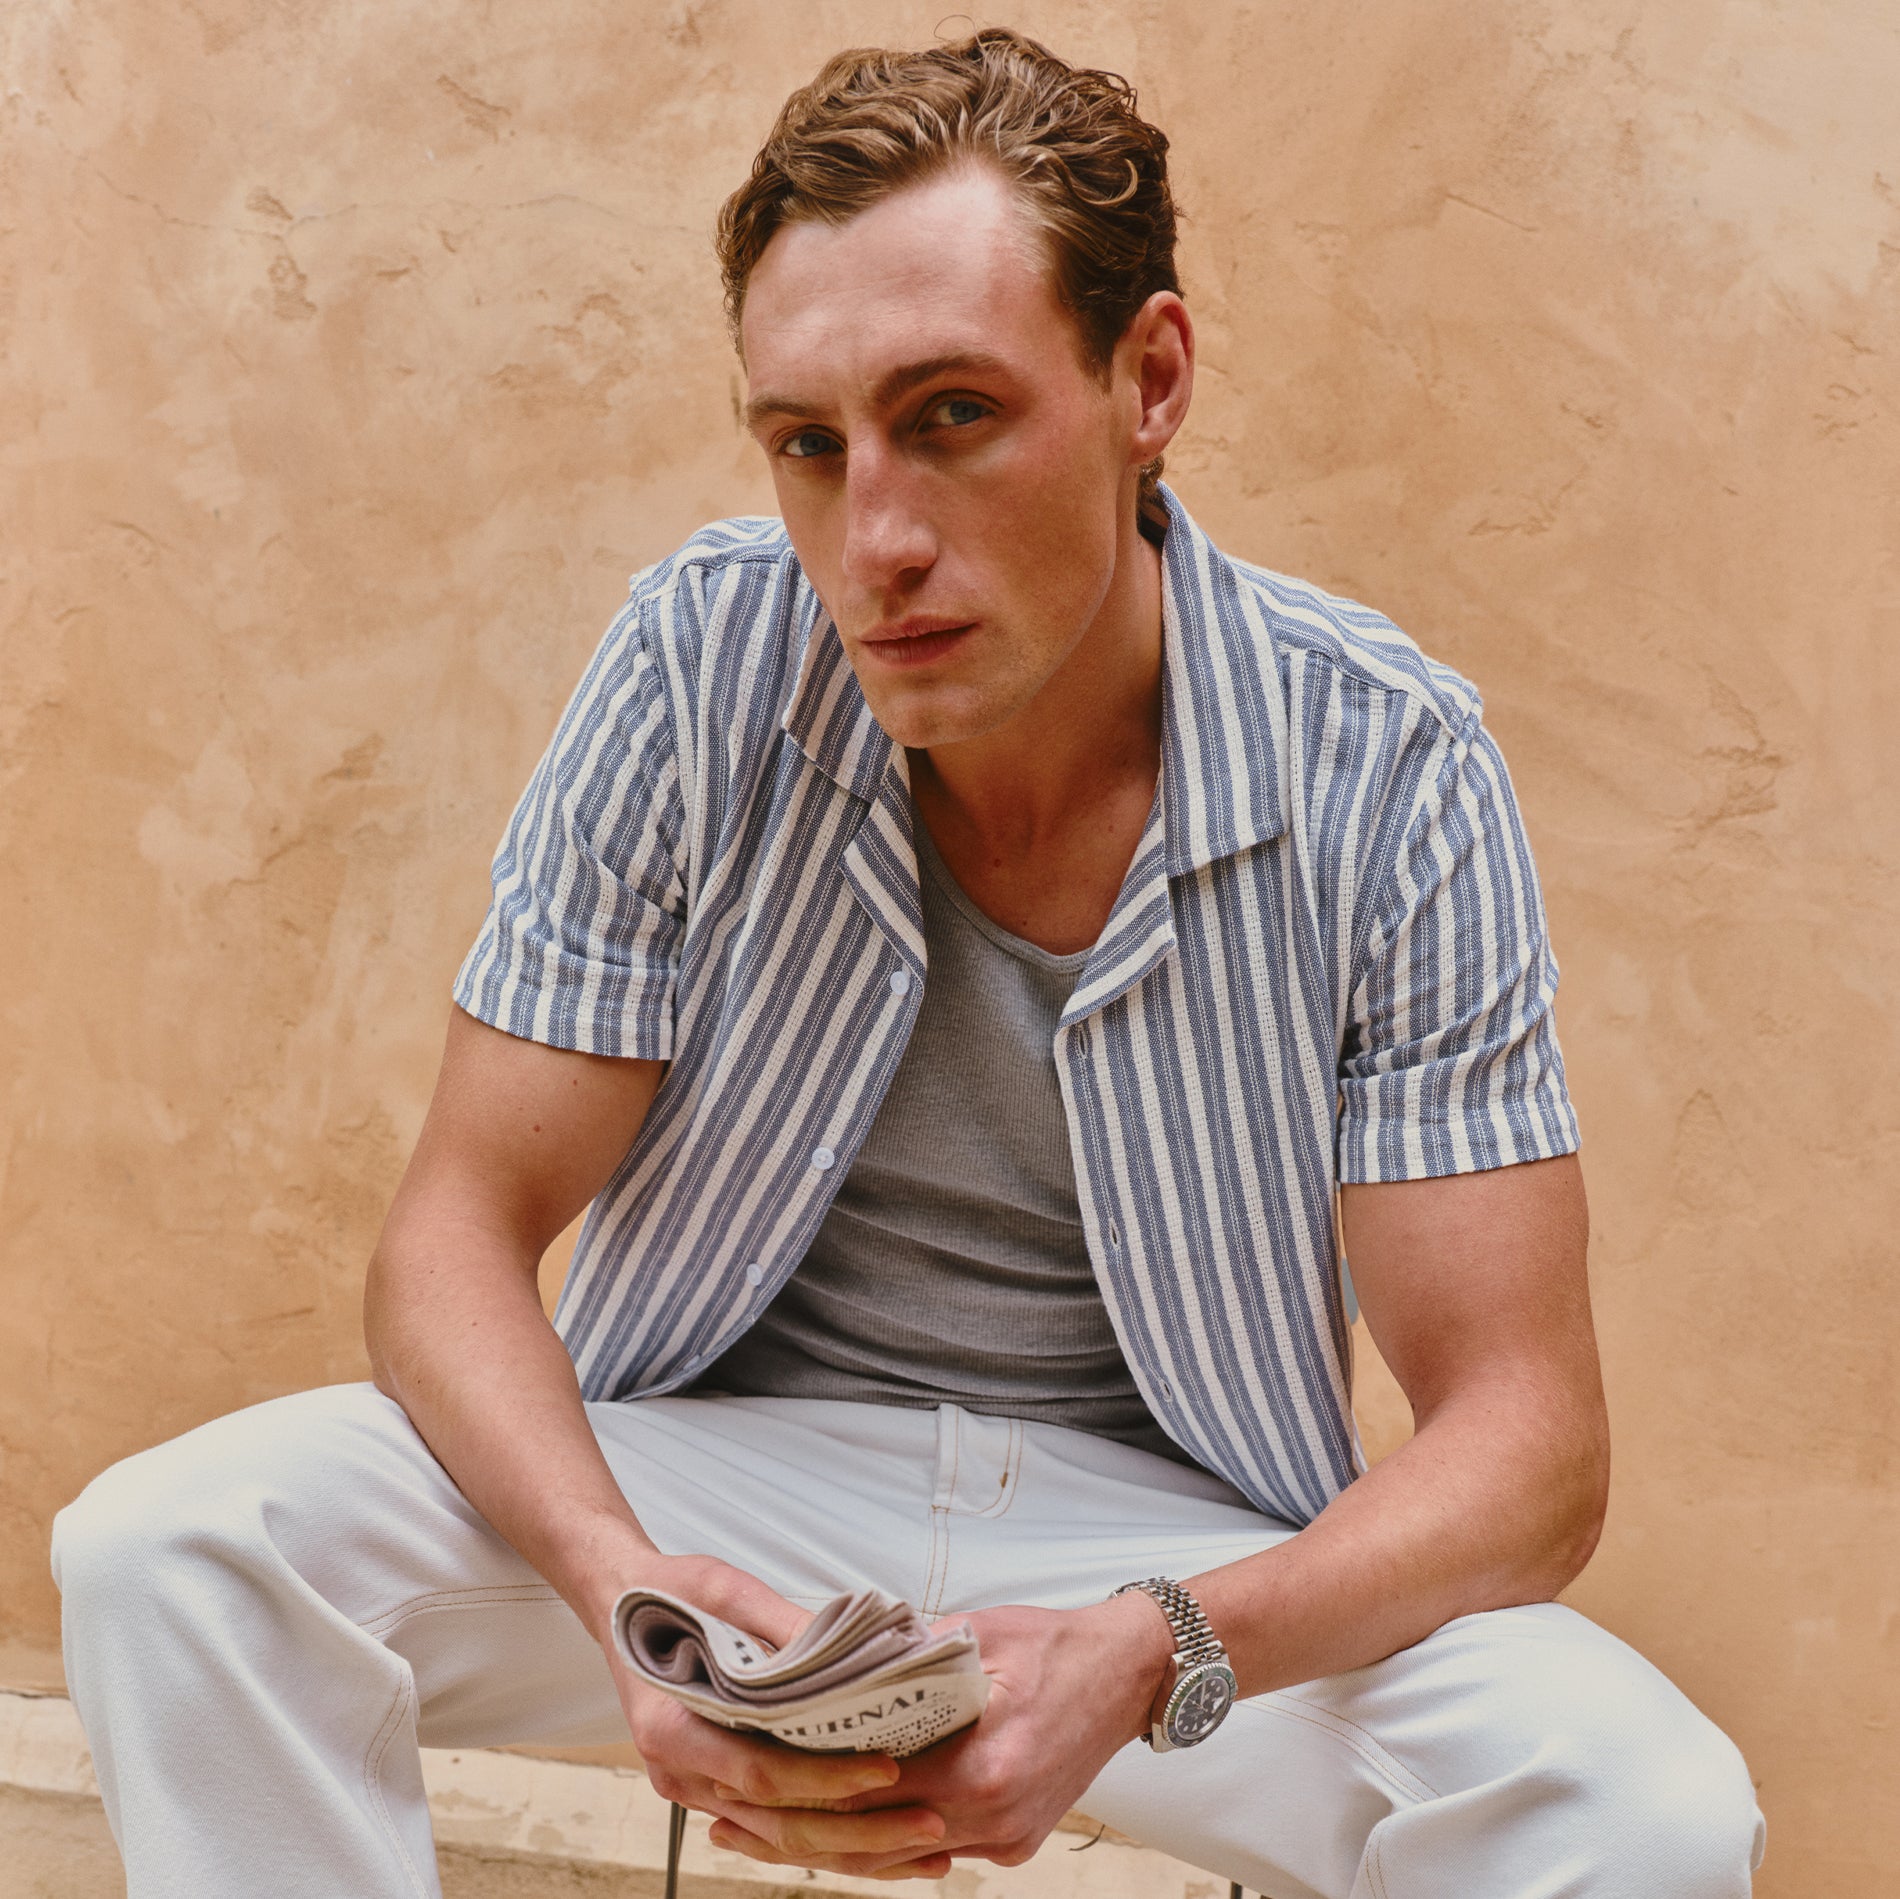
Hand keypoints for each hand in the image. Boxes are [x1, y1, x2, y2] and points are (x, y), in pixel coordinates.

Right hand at [603, 1553, 952, 1876]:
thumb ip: (779, 1626)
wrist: (618, 1606)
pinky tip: (882, 1839)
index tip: (888, 1770)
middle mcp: (680, 1774)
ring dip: (856, 1848)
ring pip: (781, 1839)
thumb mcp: (723, 1592)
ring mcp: (694, 1788)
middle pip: (779, 1826)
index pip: (763, 1775)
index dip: (828, 1779)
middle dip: (862, 1834)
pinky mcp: (713, 1786)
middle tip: (933, 1827)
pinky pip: (773, 1826)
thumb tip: (846, 1654)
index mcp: (673, 1730)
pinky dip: (828, 1834)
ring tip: (925, 1848)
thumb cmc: (665, 1596)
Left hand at [704, 1591, 1172, 1878]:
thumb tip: (835, 1654)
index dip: (802, 1785)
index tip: (745, 1776)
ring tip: (761, 1833)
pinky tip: (841, 1829)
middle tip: (728, 1819)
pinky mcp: (1014, 1842)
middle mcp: (993, 1813)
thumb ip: (907, 1656)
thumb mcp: (976, 1634)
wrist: (1133, 1673)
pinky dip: (887, 1840)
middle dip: (799, 1829)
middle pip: (874, 1835)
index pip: (868, 1787)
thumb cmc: (1055, 1643)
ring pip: (900, 1854)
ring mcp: (1006, 1836)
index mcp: (981, 1762)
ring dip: (836, 1843)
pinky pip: (935, 1849)